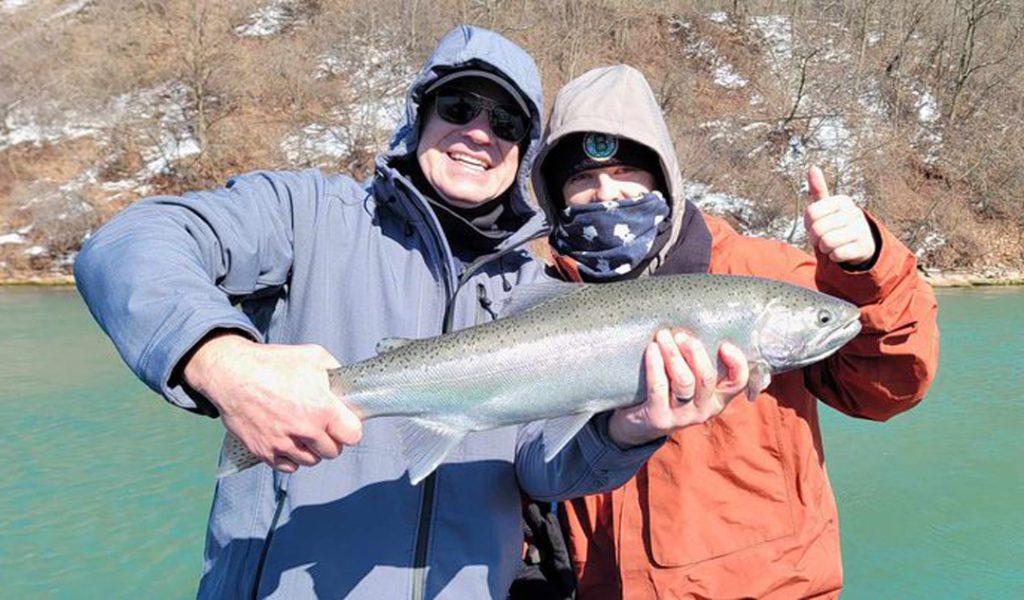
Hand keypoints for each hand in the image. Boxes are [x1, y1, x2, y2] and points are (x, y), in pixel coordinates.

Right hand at [183, 332, 361, 472]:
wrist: (231, 373)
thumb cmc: (271, 363)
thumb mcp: (313, 356)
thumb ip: (335, 373)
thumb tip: (346, 387)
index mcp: (322, 408)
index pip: (353, 435)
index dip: (350, 428)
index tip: (343, 423)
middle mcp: (305, 430)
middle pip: (333, 451)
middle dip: (331, 439)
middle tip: (323, 426)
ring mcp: (283, 443)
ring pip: (311, 460)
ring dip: (311, 449)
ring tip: (304, 433)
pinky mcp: (264, 451)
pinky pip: (288, 466)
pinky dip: (291, 457)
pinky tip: (289, 441)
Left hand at [608, 329, 748, 446]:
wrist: (637, 425)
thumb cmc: (666, 390)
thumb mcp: (689, 379)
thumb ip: (697, 360)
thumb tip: (699, 319)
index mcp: (717, 398)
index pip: (738, 382)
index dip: (737, 364)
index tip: (725, 344)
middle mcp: (704, 409)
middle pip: (707, 378)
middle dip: (695, 352)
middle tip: (682, 336)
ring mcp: (682, 417)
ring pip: (684, 382)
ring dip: (673, 355)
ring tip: (663, 337)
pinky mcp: (659, 419)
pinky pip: (658, 388)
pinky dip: (655, 366)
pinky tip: (651, 349)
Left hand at [804, 166, 875, 265]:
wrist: (862, 243)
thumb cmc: (838, 223)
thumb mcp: (828, 206)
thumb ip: (819, 190)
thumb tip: (812, 167)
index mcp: (842, 201)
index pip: (811, 213)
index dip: (808, 223)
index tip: (814, 225)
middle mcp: (853, 213)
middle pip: (817, 230)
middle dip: (815, 238)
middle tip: (821, 238)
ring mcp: (860, 230)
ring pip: (827, 243)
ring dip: (824, 248)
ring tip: (831, 244)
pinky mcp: (863, 247)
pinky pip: (837, 255)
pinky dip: (834, 256)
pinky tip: (841, 251)